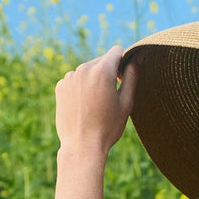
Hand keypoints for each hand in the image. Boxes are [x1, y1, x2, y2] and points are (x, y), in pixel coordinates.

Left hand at [54, 44, 137, 158]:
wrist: (82, 147)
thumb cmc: (108, 128)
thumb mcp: (126, 103)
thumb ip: (132, 76)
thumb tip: (137, 57)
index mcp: (102, 71)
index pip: (117, 51)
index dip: (124, 62)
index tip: (123, 78)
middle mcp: (83, 68)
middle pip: (101, 61)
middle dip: (108, 73)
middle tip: (110, 98)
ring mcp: (69, 77)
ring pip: (88, 71)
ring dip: (94, 81)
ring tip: (96, 105)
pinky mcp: (61, 86)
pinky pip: (75, 80)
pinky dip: (81, 89)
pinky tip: (84, 107)